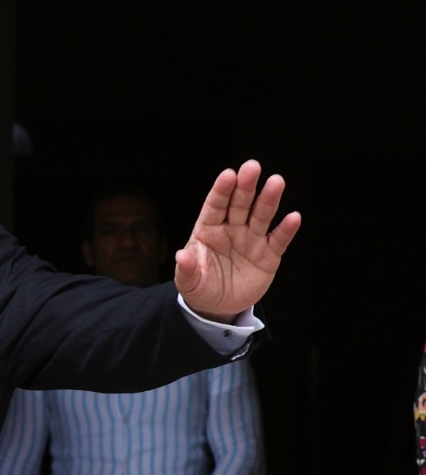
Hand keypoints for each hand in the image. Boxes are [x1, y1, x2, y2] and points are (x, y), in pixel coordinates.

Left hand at [174, 160, 301, 322]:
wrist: (219, 307)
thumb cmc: (201, 287)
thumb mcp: (189, 282)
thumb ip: (186, 269)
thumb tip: (181, 256)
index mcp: (208, 230)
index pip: (215, 206)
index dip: (222, 190)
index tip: (228, 174)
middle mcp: (232, 229)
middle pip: (240, 204)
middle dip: (246, 186)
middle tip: (252, 167)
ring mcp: (251, 240)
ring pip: (261, 216)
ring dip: (269, 200)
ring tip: (276, 182)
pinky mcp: (268, 255)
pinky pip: (278, 240)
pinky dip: (286, 229)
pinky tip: (293, 218)